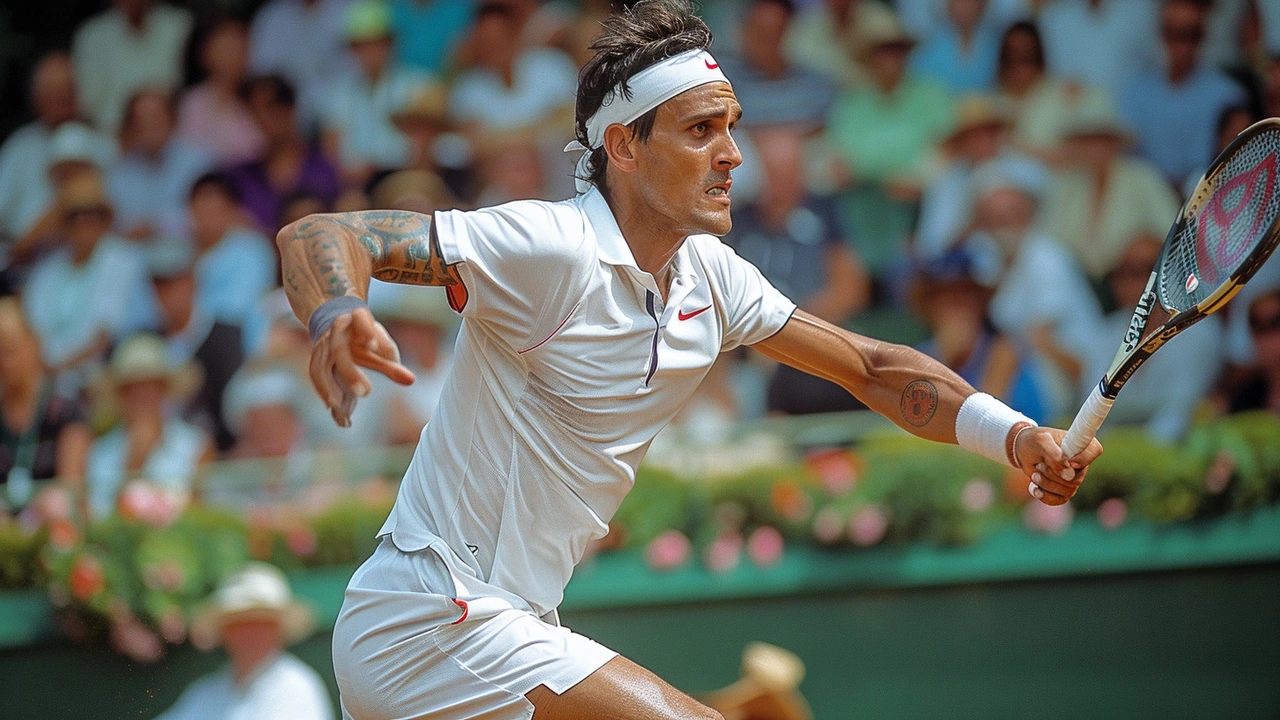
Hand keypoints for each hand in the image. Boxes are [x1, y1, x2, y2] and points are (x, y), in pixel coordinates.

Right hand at [309, 307, 414, 426]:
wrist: (336, 323)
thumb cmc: (364, 337)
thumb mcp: (381, 347)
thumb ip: (392, 365)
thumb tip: (411, 380)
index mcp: (357, 319)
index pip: (361, 320)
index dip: (367, 331)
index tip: (374, 347)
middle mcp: (337, 330)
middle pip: (339, 350)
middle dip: (350, 372)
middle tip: (365, 393)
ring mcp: (323, 343)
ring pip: (321, 364)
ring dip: (328, 386)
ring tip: (338, 406)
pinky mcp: (316, 356)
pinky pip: (315, 373)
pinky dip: (322, 389)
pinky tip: (332, 407)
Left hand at [1013, 426, 1102, 505]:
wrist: (1022, 450)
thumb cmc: (1033, 441)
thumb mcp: (1039, 442)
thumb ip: (1054, 455)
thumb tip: (1068, 475)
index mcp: (1080, 443)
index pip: (1094, 450)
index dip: (1083, 458)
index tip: (1068, 461)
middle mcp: (1081, 462)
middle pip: (1076, 479)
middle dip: (1053, 475)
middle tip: (1039, 465)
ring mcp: (1074, 478)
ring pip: (1067, 491)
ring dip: (1046, 484)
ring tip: (1034, 474)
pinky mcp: (1064, 490)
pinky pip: (1059, 500)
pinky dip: (1045, 496)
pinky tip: (1034, 488)